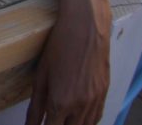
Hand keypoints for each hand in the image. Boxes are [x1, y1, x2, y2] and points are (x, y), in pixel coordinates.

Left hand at [26, 0, 110, 124]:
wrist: (87, 26)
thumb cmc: (59, 46)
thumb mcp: (41, 75)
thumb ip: (35, 105)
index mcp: (62, 102)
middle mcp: (81, 106)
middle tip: (48, 121)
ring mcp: (96, 101)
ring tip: (60, 119)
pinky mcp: (105, 93)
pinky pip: (97, 117)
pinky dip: (87, 121)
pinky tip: (77, 118)